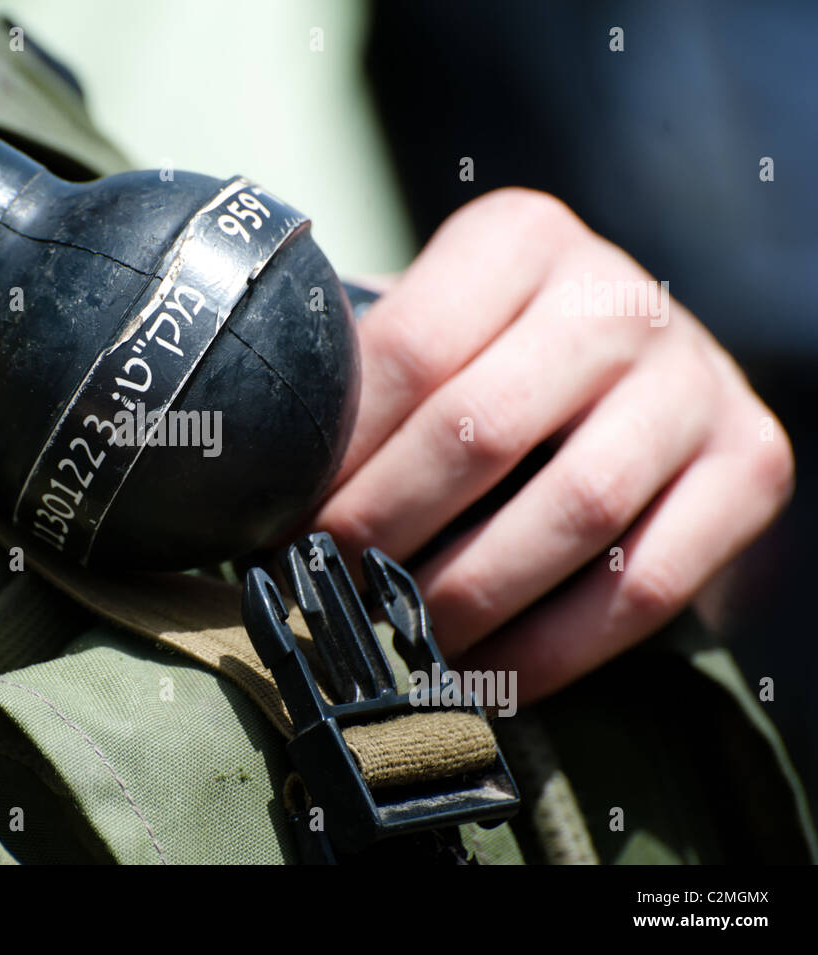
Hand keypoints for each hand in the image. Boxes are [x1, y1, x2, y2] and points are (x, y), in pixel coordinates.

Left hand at [315, 188, 792, 703]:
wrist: (642, 381)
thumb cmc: (495, 362)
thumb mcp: (434, 335)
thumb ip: (361, 378)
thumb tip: (251, 470)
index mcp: (521, 237)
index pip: (408, 351)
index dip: (338, 455)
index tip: (277, 525)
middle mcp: (620, 294)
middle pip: (480, 429)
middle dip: (383, 529)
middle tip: (321, 591)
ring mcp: (697, 379)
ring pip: (570, 510)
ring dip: (464, 597)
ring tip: (392, 642)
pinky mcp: (752, 464)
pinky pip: (644, 586)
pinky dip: (552, 648)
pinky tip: (482, 678)